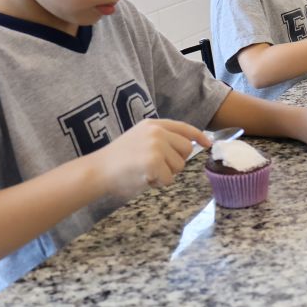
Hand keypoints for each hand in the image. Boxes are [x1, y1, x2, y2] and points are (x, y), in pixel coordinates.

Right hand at [95, 119, 209, 198]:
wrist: (98, 170)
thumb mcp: (140, 138)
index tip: (209, 143)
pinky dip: (158, 183)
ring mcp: (156, 145)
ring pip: (179, 166)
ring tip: (146, 171)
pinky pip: (169, 179)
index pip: (183, 127)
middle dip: (176, 162)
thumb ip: (161, 138)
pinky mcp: (154, 162)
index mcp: (153, 124)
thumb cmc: (118, 159)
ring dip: (166, 174)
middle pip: (186, 149)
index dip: (199, 136)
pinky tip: (143, 178)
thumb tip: (187, 146)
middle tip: (157, 167)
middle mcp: (157, 131)